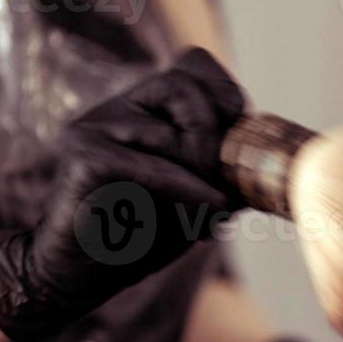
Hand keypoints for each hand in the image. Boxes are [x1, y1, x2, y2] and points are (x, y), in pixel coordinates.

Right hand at [0, 48, 245, 341]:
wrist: (77, 276)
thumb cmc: (139, 236)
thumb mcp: (197, 200)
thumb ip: (225, 172)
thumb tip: (265, 159)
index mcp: (142, 107)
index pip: (191, 64)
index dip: (224, 89)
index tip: (241, 123)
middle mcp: (115, 108)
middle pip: (182, 86)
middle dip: (213, 136)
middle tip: (221, 182)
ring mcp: (95, 127)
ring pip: (168, 132)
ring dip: (199, 178)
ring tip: (203, 217)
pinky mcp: (84, 157)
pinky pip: (151, 166)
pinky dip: (186, 193)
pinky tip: (202, 222)